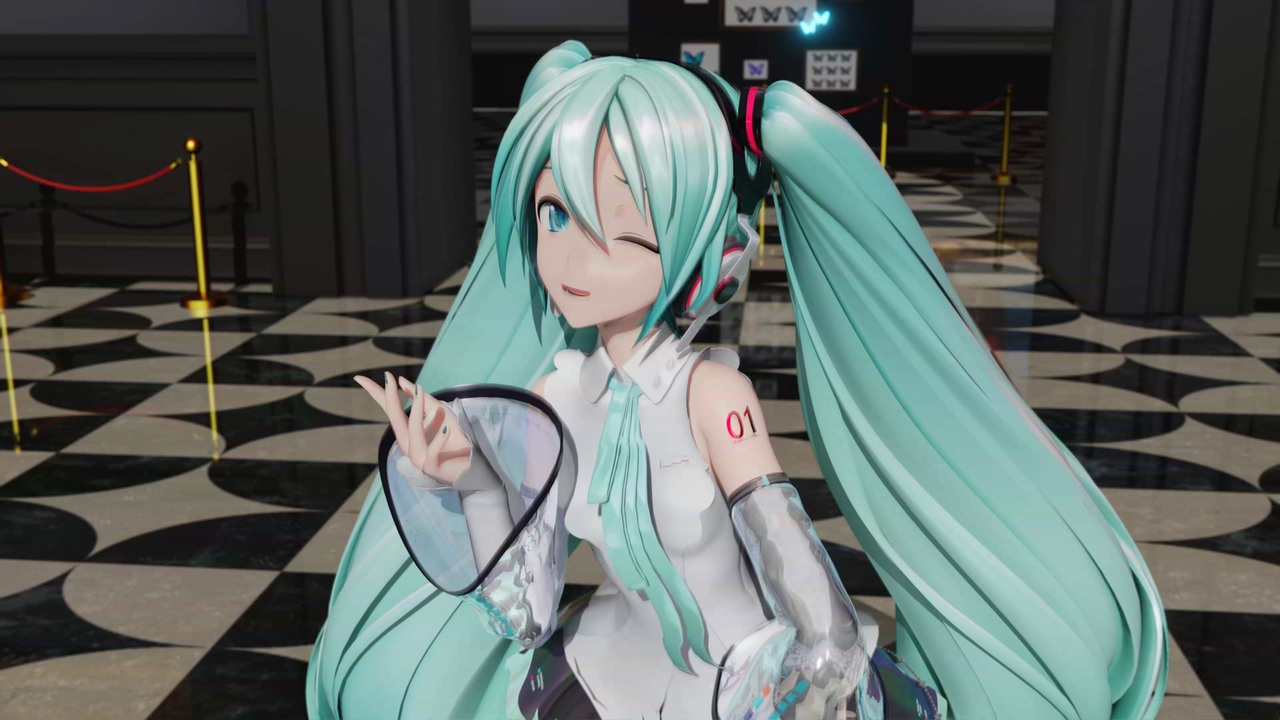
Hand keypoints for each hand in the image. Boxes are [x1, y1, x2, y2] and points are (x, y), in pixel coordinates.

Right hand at [354, 373, 473, 484]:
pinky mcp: (431, 467)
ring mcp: (418, 457)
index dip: (377, 393)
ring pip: (413, 432)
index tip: (360, 378)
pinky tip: (447, 430)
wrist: (473, 462)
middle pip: (394, 419)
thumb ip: (423, 400)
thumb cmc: (457, 437)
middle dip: (389, 398)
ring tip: (421, 391)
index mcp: (409, 431)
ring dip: (417, 410)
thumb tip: (403, 381)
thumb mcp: (441, 413)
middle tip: (388, 377)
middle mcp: (409, 444)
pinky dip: (438, 440)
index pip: (389, 409)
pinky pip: (431, 452)